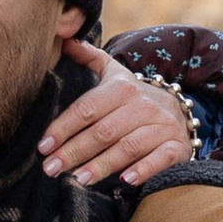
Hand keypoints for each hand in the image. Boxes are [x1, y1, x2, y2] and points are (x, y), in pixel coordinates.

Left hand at [39, 40, 195, 191]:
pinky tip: (126, 181)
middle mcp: (143, 105)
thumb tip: (65, 40)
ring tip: (78, 179)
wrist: (179, 111)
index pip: (87, 108)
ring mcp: (161, 126)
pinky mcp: (176, 146)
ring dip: (102, 164)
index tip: (43, 146)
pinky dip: (144, 169)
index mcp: (122, 88)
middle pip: (104, 131)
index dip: (64, 127)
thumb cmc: (134, 99)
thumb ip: (90, 58)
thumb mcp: (115, 75)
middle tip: (51, 168)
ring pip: (128, 147)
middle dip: (74, 151)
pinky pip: (160, 158)